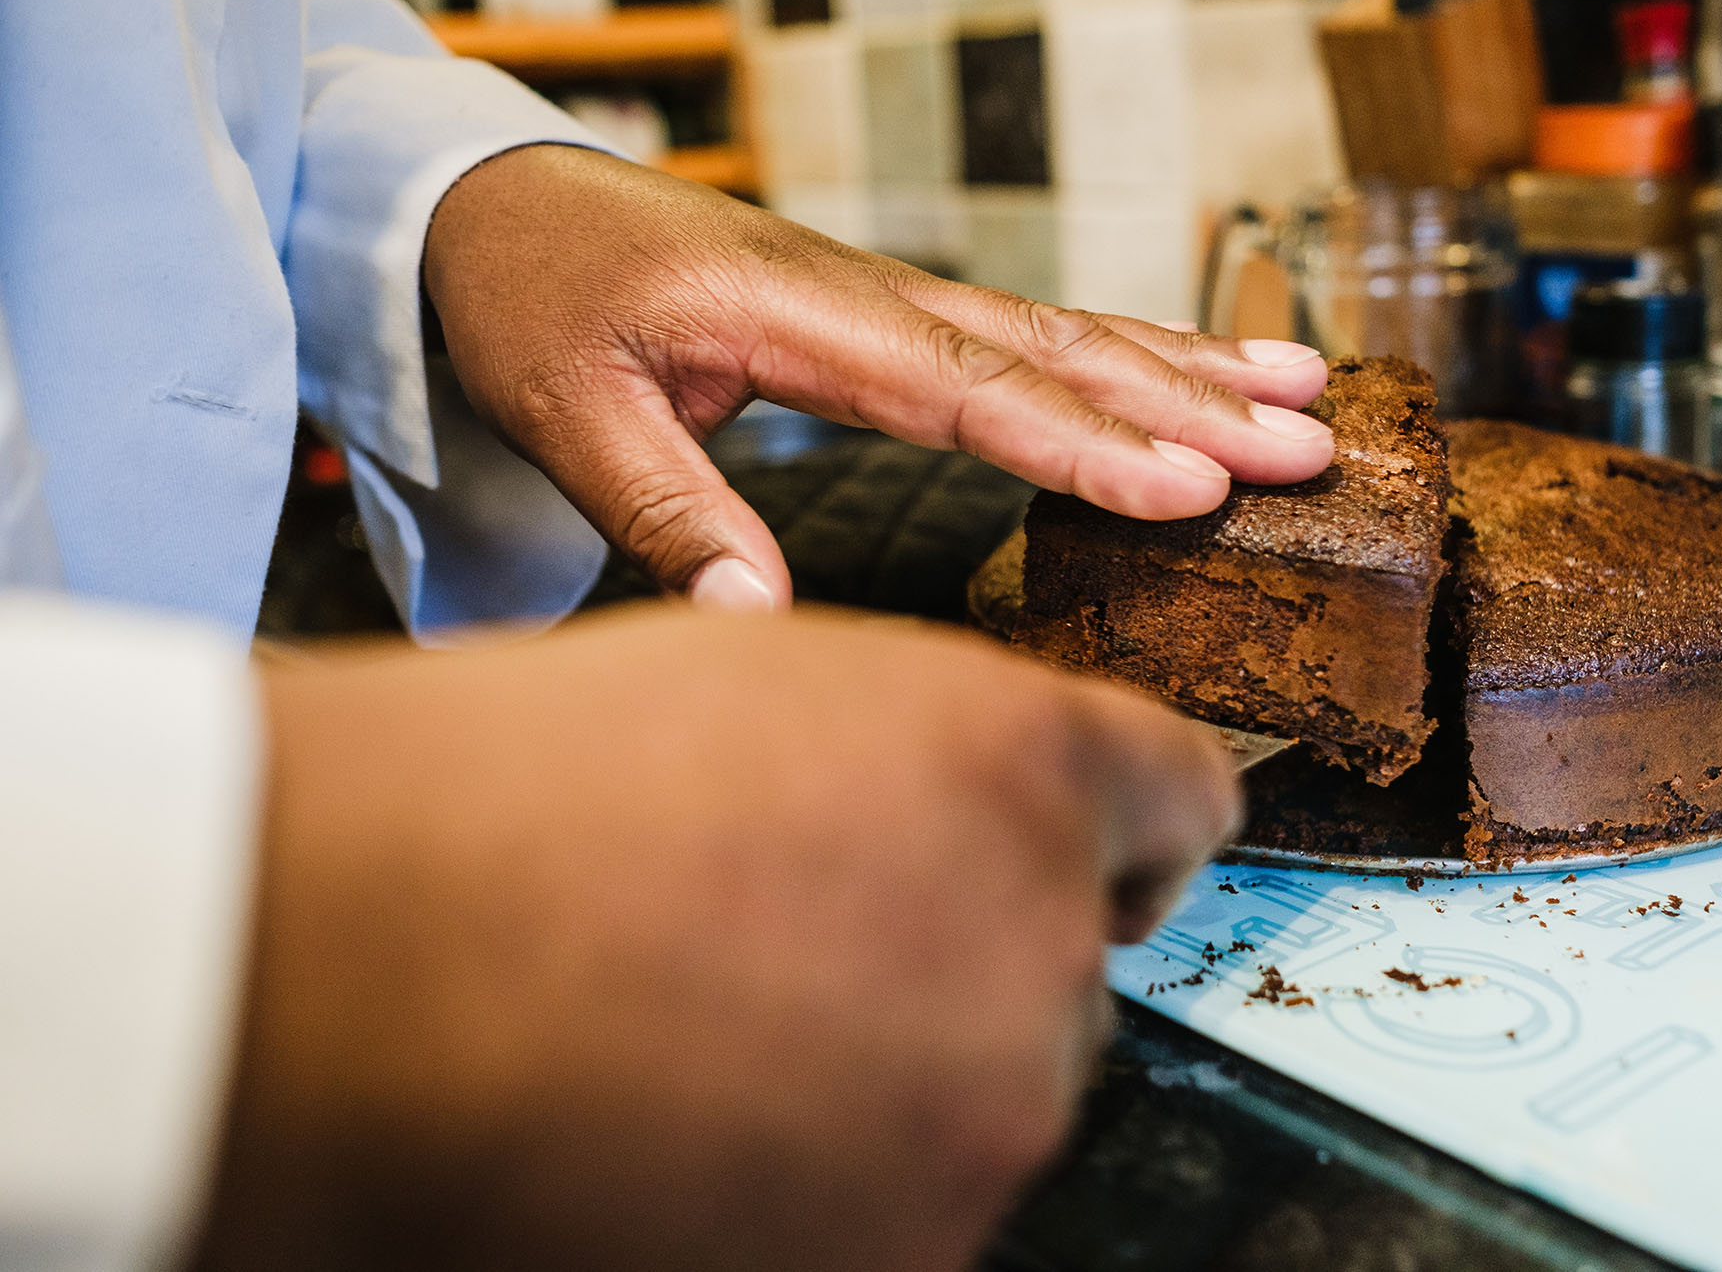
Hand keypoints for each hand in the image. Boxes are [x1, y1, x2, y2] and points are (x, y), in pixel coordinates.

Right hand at [194, 604, 1237, 1270]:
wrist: (359, 952)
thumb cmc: (525, 789)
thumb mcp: (763, 688)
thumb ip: (923, 752)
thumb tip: (961, 820)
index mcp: (1023, 761)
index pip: (1180, 798)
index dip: (1129, 832)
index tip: (1093, 863)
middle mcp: (1043, 938)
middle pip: (1068, 964)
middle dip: (973, 952)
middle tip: (806, 943)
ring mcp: (984, 1114)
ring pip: (986, 1092)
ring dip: (898, 1071)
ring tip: (713, 1030)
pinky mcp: (908, 1251)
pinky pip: (910, 1203)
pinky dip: (834, 1181)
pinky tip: (697, 1122)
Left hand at [421, 146, 1334, 609]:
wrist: (493, 204)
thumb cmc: (527, 301)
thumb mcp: (562, 411)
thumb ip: (662, 511)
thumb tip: (760, 622)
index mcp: (799, 318)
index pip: (969, 388)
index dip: (1084, 443)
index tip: (1192, 489)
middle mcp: (869, 297)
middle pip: (1052, 349)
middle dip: (1186, 402)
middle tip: (1309, 448)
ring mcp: (887, 298)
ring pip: (1060, 330)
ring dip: (1183, 365)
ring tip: (1306, 392)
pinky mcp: (887, 314)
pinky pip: (1028, 329)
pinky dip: (1120, 347)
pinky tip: (1188, 364)